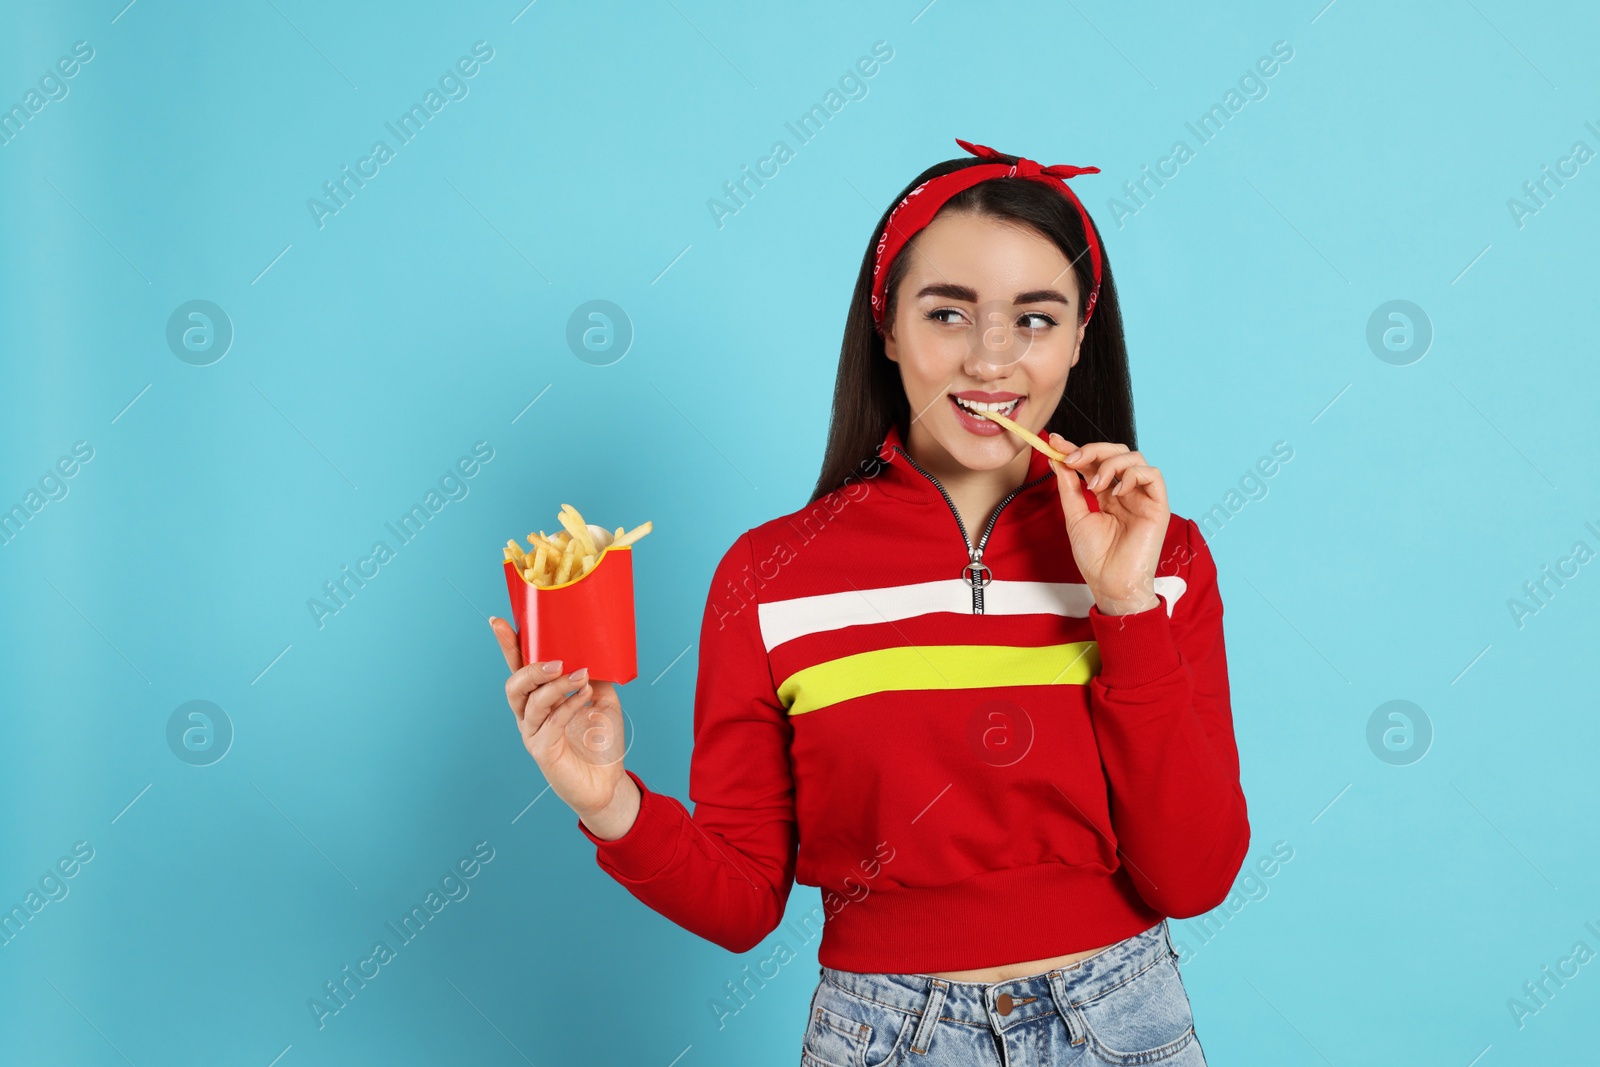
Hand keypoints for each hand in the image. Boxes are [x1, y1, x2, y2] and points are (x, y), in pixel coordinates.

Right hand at [489, 616, 637, 838]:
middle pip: (515, 684)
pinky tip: (586, 695)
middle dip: (531, 667)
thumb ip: (596, 674)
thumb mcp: (603, 698)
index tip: (497, 621)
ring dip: (555, 684)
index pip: (519, 667)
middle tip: (557, 661)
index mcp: (540, 698)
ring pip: (530, 701)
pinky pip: (551, 722)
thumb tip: (595, 647)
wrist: (609, 782)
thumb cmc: (601, 741)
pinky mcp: (542, 750)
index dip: (507, 645)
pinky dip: (569, 704)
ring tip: (580, 675)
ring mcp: (533, 733)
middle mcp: (530, 714)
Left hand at [1046, 434, 1167, 615]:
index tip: (1054, 442)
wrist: (1111, 584)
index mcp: (1107, 495)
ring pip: (1134, 457)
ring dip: (1109, 463)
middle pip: (1116, 453)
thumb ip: (1069, 488)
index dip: (1076, 448)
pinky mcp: (1158, 505)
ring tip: (1094, 485)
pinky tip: (1116, 491)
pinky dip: (1132, 475)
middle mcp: (1126, 492)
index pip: (1093, 463)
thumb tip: (1057, 461)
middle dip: (1092, 450)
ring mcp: (1142, 497)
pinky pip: (1152, 474)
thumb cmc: (1096, 558)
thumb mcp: (1075, 517)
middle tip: (1071, 459)